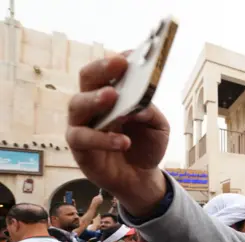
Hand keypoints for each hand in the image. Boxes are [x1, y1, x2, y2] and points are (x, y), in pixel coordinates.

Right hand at [66, 54, 169, 215]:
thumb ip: (151, 114)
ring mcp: (83, 124)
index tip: (129, 55)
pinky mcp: (80, 148)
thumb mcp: (159, 128)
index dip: (117, 61)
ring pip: (78, 105)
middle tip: (118, 64)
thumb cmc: (146, 146)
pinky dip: (103, 139)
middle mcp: (94, 104)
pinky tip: (123, 141)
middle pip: (88, 79)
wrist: (140, 177)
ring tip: (112, 96)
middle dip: (102, 69)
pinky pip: (83, 138)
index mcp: (113, 94)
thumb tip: (140, 106)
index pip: (110, 71)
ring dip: (95, 99)